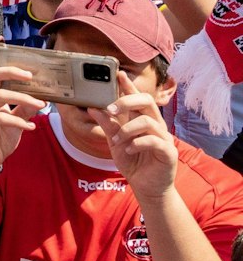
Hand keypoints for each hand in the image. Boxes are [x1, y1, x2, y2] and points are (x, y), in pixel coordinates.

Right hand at [0, 41, 45, 169]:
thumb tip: (41, 99)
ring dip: (23, 98)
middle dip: (11, 71)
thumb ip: (24, 108)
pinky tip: (31, 128)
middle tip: (31, 75)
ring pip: (0, 95)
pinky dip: (18, 122)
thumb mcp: (16, 121)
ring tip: (41, 106)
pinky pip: (0, 118)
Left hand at [91, 71, 176, 199]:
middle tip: (110, 110)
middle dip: (126, 102)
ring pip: (148, 121)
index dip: (129, 85)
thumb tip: (93, 108)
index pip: (137, 98)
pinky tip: (128, 150)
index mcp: (142, 120)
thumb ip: (107, 125)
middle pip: (147, 101)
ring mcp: (164, 138)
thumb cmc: (133, 162)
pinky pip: (154, 141)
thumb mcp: (115, 142)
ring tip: (117, 141)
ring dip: (127, 129)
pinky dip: (137, 144)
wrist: (146, 187)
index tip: (118, 73)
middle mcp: (156, 125)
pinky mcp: (169, 152)